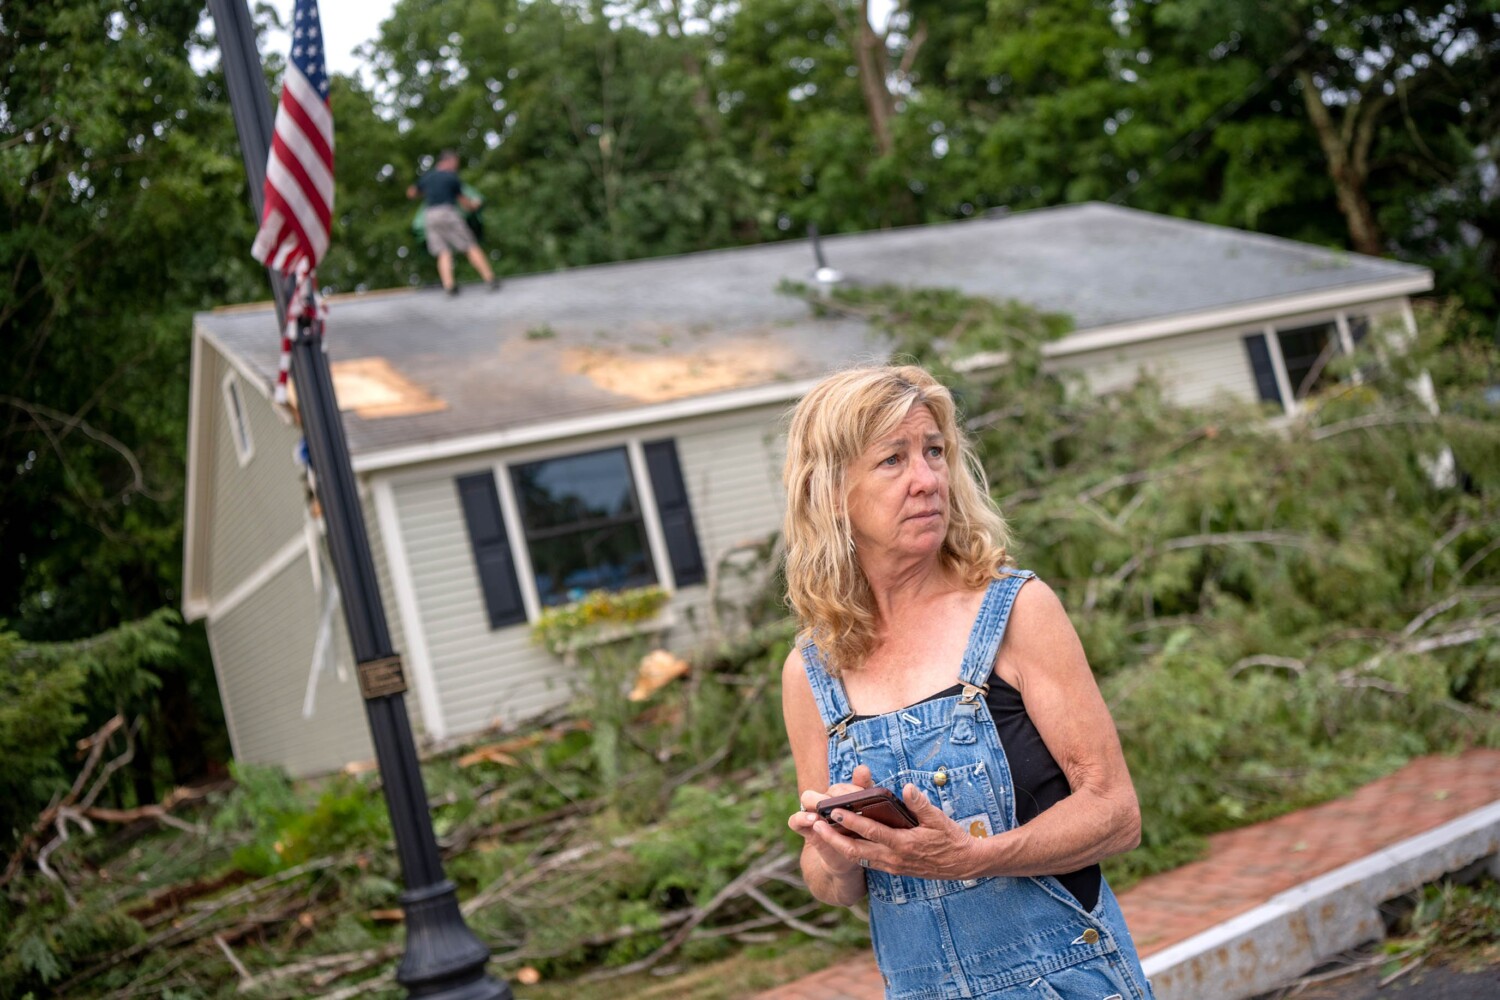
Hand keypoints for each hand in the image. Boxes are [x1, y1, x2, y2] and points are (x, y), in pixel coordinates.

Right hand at [787, 765, 873, 875]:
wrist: (850, 858)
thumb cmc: (860, 831)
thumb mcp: (867, 814)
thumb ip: (865, 792)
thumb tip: (862, 768)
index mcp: (841, 796)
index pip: (843, 786)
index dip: (852, 790)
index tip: (862, 797)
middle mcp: (825, 801)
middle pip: (827, 788)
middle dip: (836, 795)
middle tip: (847, 803)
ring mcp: (814, 814)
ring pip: (807, 798)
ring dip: (815, 801)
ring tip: (825, 809)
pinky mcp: (806, 829)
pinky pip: (795, 820)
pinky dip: (801, 818)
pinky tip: (814, 820)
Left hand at [811, 783, 988, 880]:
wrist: (964, 863)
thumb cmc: (951, 838)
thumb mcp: (939, 819)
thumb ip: (920, 804)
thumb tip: (906, 788)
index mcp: (904, 844)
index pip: (871, 831)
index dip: (851, 822)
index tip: (833, 812)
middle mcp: (894, 858)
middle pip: (856, 850)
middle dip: (833, 839)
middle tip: (815, 826)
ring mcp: (893, 866)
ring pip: (859, 858)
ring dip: (838, 846)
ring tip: (821, 834)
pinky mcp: (894, 869)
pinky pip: (868, 861)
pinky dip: (852, 852)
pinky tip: (841, 843)